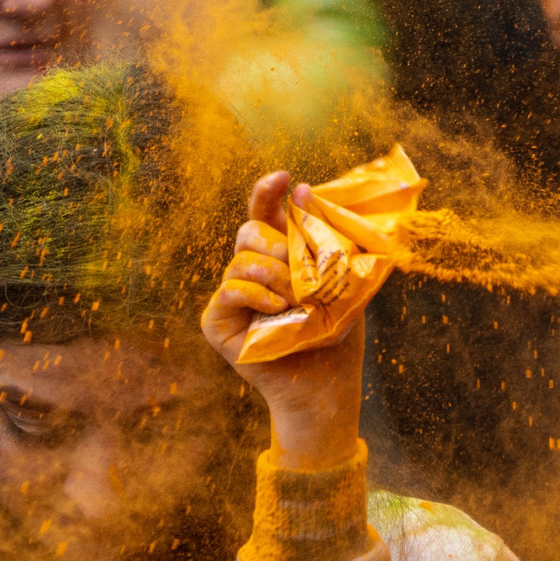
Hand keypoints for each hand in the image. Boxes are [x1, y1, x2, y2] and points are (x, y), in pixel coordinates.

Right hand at [200, 173, 366, 468]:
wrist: (325, 382)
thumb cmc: (334, 332)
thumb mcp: (341, 279)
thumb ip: (326, 237)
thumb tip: (305, 190)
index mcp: (276, 256)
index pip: (265, 213)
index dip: (268, 191)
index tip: (284, 178)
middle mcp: (249, 272)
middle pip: (250, 231)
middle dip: (279, 243)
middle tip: (303, 268)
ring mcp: (231, 297)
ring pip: (241, 259)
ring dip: (275, 274)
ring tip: (297, 297)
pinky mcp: (218, 323)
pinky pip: (230, 291)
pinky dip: (255, 293)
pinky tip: (277, 305)